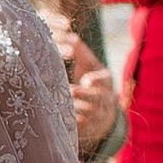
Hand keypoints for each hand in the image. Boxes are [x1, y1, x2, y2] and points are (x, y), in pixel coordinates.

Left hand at [47, 16, 119, 153]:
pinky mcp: (87, 129)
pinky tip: (57, 120)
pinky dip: (69, 124)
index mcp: (105, 81)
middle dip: (83, 95)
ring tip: (61, 105)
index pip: (104, 80)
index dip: (97, 80)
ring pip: (86, 113)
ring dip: (73, 109)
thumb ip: (80, 52)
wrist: (101, 113)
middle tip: (70, 91)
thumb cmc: (90, 81)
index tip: (88, 79)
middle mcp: (103, 99)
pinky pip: (79, 128)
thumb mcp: (89, 65)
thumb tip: (67, 34)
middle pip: (96, 98)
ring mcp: (96, 116)